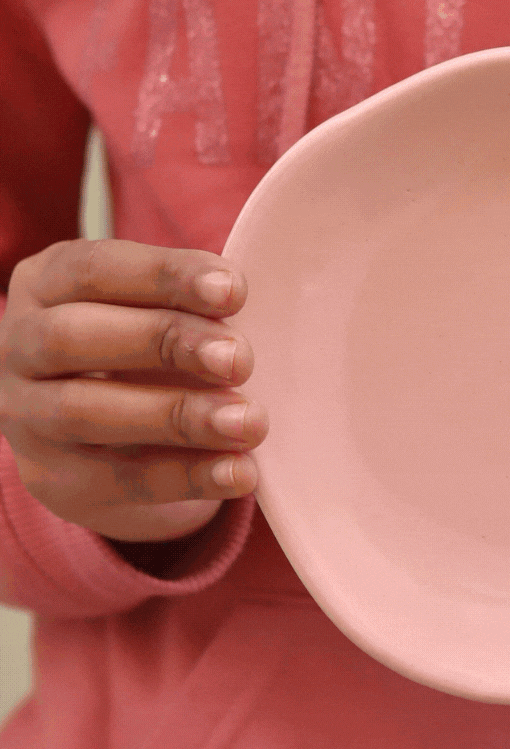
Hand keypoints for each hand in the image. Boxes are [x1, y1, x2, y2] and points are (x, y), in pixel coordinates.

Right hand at [0, 240, 266, 543]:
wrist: (99, 441)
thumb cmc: (137, 351)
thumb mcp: (148, 312)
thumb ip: (185, 304)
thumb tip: (241, 299)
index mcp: (45, 284)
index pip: (92, 269)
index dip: (163, 275)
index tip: (234, 290)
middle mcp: (18, 346)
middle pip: (73, 336)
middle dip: (164, 342)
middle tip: (239, 359)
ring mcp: (26, 416)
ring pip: (85, 412)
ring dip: (176, 416)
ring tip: (249, 422)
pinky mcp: (53, 479)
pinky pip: (117, 479)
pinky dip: (186, 475)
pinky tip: (240, 471)